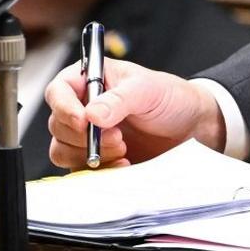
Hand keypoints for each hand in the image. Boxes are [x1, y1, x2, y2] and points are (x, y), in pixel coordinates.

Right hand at [46, 58, 224, 169]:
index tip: (83, 120)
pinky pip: (80, 170)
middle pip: (58, 124)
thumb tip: (92, 114)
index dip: (64, 107)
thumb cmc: (170, 98)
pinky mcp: (96, 158)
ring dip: (89, 154)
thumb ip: (119, 99)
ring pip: (63, 149)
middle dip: (84, 135)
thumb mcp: (147, 89)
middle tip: (116, 137)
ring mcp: (88, 135)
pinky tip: (123, 164)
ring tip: (122, 148)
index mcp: (91, 80)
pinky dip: (98, 171)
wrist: (191, 127)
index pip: (59, 91)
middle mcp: (84, 107)